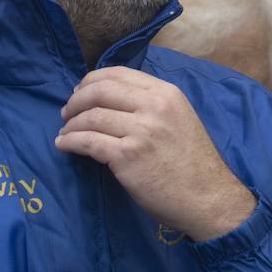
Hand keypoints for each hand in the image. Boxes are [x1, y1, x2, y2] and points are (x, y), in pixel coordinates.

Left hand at [55, 67, 255, 240]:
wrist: (207, 198)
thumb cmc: (192, 164)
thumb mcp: (180, 119)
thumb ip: (152, 105)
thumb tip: (113, 100)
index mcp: (166, 93)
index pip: (118, 73)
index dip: (91, 80)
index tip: (79, 92)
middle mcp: (154, 106)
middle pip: (100, 90)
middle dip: (76, 100)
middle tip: (66, 113)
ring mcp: (141, 131)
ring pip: (91, 116)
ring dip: (71, 124)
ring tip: (65, 133)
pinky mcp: (127, 156)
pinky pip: (88, 142)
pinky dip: (70, 142)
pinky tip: (64, 146)